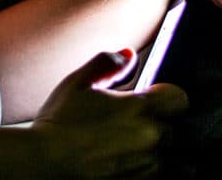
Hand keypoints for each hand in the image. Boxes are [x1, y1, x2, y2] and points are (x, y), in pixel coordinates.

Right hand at [32, 49, 187, 178]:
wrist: (41, 162)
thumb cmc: (58, 122)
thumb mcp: (78, 83)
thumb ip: (107, 64)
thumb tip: (129, 54)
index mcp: (139, 108)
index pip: (180, 99)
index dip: (167, 98)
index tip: (152, 100)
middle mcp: (149, 138)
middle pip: (175, 130)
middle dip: (158, 127)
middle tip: (131, 127)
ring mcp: (145, 167)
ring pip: (169, 159)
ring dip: (155, 153)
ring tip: (128, 149)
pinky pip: (156, 179)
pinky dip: (145, 172)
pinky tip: (123, 163)